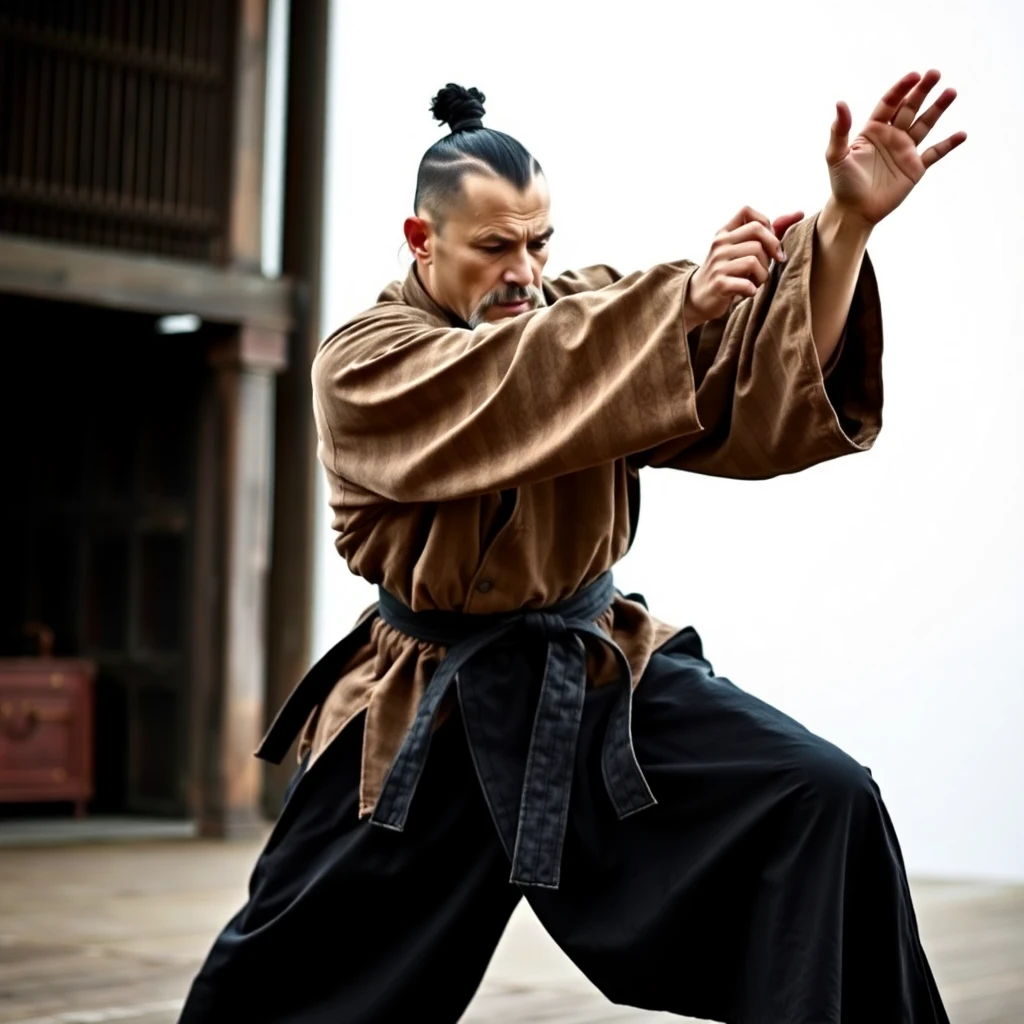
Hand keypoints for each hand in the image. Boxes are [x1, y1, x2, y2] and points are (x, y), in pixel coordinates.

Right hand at [686, 206, 803, 324]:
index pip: (747, 212)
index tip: (768, 242)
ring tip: (756, 281)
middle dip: (770, 250)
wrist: (698, 297)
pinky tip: (748, 292)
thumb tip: (799, 213)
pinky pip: (747, 283)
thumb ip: (767, 232)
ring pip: (754, 259)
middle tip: (770, 264)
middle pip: (757, 234)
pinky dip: (752, 290)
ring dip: (763, 275)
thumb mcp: (740, 248)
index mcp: (724, 233)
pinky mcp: (719, 284)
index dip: (764, 224)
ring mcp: (718, 264)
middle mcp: (719, 244)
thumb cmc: (727, 271)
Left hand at [827, 69, 966, 226]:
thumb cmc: (841, 184)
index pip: (890, 103)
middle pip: (910, 108)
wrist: (853, 212)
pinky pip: (935, 153)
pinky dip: (948, 144)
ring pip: (925, 124)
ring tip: (951, 91)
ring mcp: (905, 151)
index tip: (914, 76)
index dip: (901, 88)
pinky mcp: (915, 168)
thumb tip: (840, 102)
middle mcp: (891, 136)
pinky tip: (962, 134)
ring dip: (938, 108)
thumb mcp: (836, 155)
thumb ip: (839, 130)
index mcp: (873, 130)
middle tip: (935, 73)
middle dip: (922, 90)